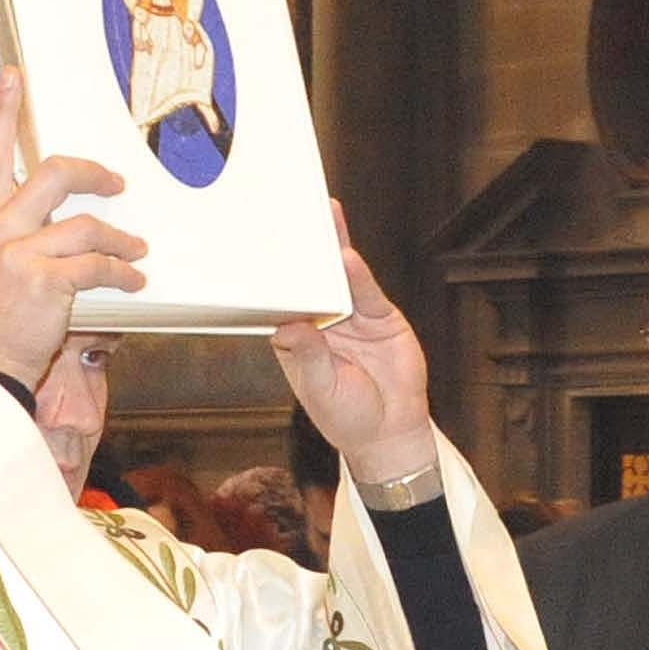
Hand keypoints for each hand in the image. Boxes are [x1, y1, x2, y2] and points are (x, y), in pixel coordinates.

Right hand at [0, 71, 144, 390]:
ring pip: (87, 224)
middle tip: (116, 183)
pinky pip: (97, 264)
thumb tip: (59, 215)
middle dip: (95, 174)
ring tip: (135, 250)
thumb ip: (12, 230)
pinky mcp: (44, 280)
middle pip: (54, 174)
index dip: (4, 112)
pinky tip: (133, 280)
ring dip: (120, 239)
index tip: (13, 75)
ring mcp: (16, 252)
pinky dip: (123, 272)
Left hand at [271, 204, 438, 484]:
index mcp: (297, 338)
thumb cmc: (346, 417)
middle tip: (289, 218)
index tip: (258, 255)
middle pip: (310, 280)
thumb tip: (289, 327)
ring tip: (323, 218)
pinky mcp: (380, 317)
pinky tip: (348, 257)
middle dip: (302, 250)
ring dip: (333, 248)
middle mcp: (323, 322)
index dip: (272, 279)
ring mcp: (353, 317)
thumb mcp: (320, 390)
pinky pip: (368, 292)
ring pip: (340, 277)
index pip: (281, 301)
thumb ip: (308, 356)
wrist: (390, 432)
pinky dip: (359, 275)